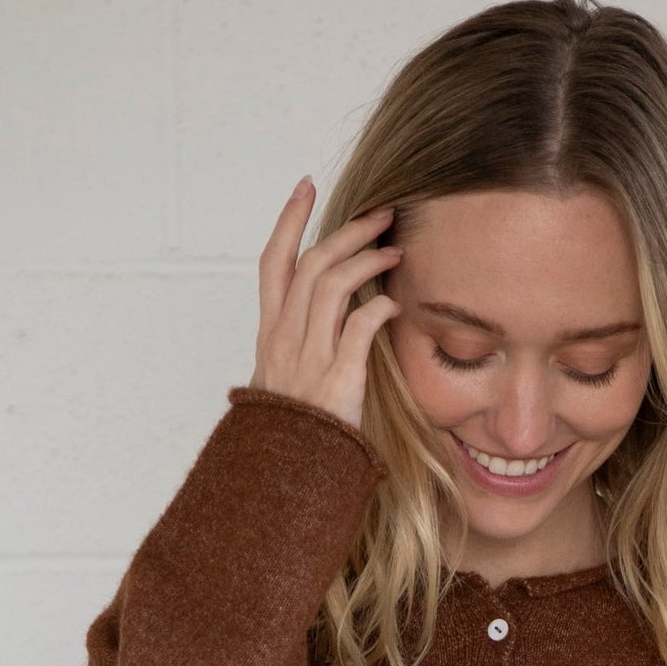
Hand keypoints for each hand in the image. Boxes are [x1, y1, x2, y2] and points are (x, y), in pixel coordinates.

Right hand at [251, 177, 402, 431]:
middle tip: (380, 213)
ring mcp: (307, 359)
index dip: (288, 221)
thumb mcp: (284, 381)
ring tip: (396, 251)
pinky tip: (396, 305)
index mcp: (270, 335)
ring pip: (331, 287)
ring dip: (367, 261)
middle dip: (347, 231)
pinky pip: (357, 330)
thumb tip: (328, 317)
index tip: (306, 186)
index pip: (273, 263)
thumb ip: (302, 345)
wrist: (283, 479)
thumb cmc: (293, 432)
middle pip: (311, 264)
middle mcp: (283, 340)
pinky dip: (378, 310)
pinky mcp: (335, 382)